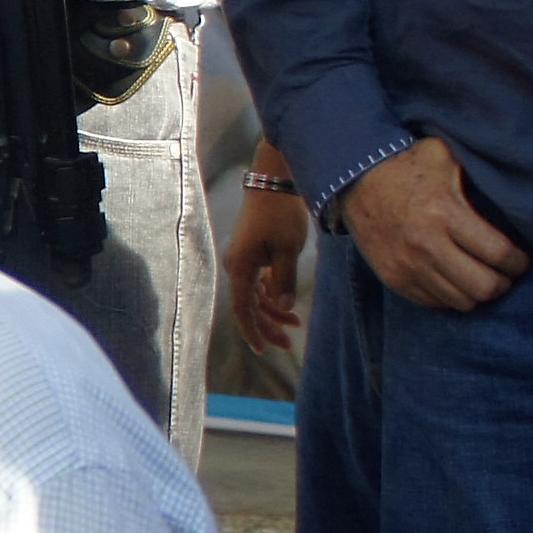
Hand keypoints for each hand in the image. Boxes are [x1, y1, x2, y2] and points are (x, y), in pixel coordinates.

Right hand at [225, 169, 309, 353]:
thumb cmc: (280, 213)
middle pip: (249, 306)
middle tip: (289, 344)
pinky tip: (286, 301)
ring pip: (255, 296)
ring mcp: (243, 259)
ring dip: (273, 311)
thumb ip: (284, 281)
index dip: (253, 331)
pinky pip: (259, 282)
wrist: (274, 181)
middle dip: (268, 326)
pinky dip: (272, 294)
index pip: (243, 309)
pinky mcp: (252, 252)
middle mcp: (237, 266)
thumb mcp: (288, 249)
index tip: (263, 350)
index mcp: (240, 267)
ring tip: (296, 324)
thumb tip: (284, 308)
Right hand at [336, 137, 522, 311]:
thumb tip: (511, 180)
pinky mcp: (395, 279)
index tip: (522, 259)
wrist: (353, 180)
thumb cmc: (406, 164)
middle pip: (483, 286)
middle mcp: (426, 246)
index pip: (497, 253)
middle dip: (503, 283)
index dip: (518, 262)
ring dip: (478, 293)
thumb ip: (475, 169)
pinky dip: (452, 296)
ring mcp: (408, 267)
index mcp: (444, 213)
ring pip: (461, 301)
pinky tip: (456, 280)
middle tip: (507, 273)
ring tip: (483, 278)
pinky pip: (435, 303)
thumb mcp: (443, 155)